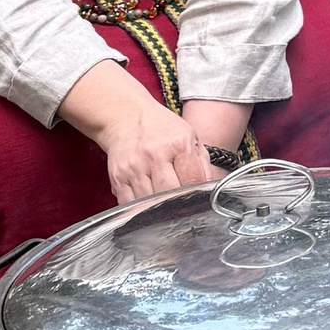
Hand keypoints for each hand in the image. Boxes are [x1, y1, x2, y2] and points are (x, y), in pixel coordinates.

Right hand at [58, 60, 222, 201]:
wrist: (126, 116)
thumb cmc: (162, 129)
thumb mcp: (190, 137)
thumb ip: (202, 165)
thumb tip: (211, 191)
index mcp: (178, 144)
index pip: (192, 182)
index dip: (198, 197)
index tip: (200, 204)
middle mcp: (154, 156)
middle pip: (169, 195)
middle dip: (178, 208)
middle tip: (183, 212)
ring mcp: (134, 168)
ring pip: (149, 204)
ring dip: (159, 212)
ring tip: (166, 212)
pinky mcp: (118, 178)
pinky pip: (130, 205)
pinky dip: (140, 211)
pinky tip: (148, 209)